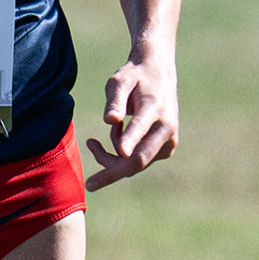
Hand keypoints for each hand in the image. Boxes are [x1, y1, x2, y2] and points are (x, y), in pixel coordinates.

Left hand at [84, 56, 178, 190]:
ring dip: (114, 156)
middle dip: (112, 170)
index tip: (121, 152)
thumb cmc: (134, 78)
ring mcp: (169, 140)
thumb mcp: (120, 81)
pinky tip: (121, 132)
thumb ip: (114, 99)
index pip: (140, 127)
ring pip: (137, 164)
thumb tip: (109, 120)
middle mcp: (166, 127)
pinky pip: (140, 161)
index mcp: (154, 107)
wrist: (159, 76)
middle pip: (139, 159)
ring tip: (106, 132)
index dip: (129, 140)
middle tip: (89, 184)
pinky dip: (124, 153)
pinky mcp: (167, 149)